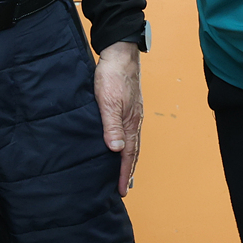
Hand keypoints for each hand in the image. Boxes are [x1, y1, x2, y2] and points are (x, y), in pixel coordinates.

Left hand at [94, 42, 142, 196]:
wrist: (119, 52)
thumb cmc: (112, 75)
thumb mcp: (108, 102)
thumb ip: (112, 126)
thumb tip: (116, 150)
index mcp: (131, 122)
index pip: (129, 154)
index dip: (124, 173)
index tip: (122, 190)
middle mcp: (134, 120)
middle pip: (134, 151)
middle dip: (129, 170)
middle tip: (126, 187)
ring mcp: (133, 113)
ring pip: (132, 141)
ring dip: (129, 158)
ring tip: (125, 170)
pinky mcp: (128, 106)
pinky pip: (128, 131)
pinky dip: (126, 144)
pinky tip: (121, 144)